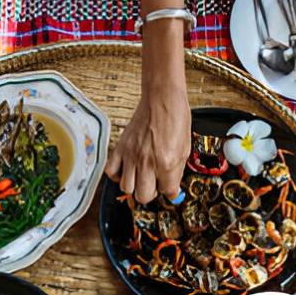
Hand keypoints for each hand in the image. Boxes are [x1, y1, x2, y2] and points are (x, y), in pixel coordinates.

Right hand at [106, 21, 190, 203]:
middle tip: (154, 183)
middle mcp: (146, 161)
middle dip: (150, 193)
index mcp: (166, 162)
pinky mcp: (120, 148)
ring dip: (135, 185)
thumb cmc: (175, 119)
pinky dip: (118, 175)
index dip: (169, 190)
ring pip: (126, 188)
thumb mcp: (184, 150)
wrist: (162, 98)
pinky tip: (127, 169)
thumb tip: (171, 191)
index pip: (166, 191)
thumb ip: (177, 173)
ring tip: (141, 176)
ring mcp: (131, 155)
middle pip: (142, 196)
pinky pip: (111, 172)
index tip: (168, 185)